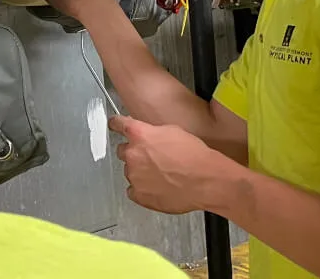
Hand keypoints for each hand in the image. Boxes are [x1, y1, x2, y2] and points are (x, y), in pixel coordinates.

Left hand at [109, 115, 229, 214]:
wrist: (205, 180)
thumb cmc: (194, 156)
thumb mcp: (174, 131)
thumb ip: (153, 132)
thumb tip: (148, 134)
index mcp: (139, 135)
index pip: (118, 124)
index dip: (116, 124)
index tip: (114, 125)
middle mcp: (132, 154)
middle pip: (122, 151)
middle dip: (134, 153)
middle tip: (152, 157)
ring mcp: (134, 176)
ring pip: (130, 171)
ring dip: (141, 172)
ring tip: (162, 175)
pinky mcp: (139, 195)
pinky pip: (134, 191)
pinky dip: (143, 189)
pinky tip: (158, 187)